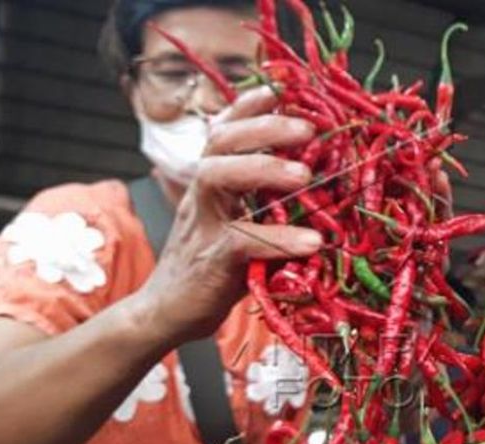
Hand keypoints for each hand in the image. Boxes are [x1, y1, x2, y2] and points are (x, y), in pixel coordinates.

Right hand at [136, 87, 322, 345]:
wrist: (167, 312)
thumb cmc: (210, 266)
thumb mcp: (235, 223)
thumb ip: (261, 202)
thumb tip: (317, 181)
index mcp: (210, 183)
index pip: (223, 131)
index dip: (247, 106)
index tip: (281, 90)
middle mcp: (202, 195)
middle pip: (220, 143)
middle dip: (263, 128)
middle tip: (307, 128)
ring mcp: (203, 225)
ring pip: (218, 177)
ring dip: (263, 168)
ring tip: (306, 174)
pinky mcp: (211, 260)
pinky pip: (242, 240)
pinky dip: (279, 238)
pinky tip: (312, 243)